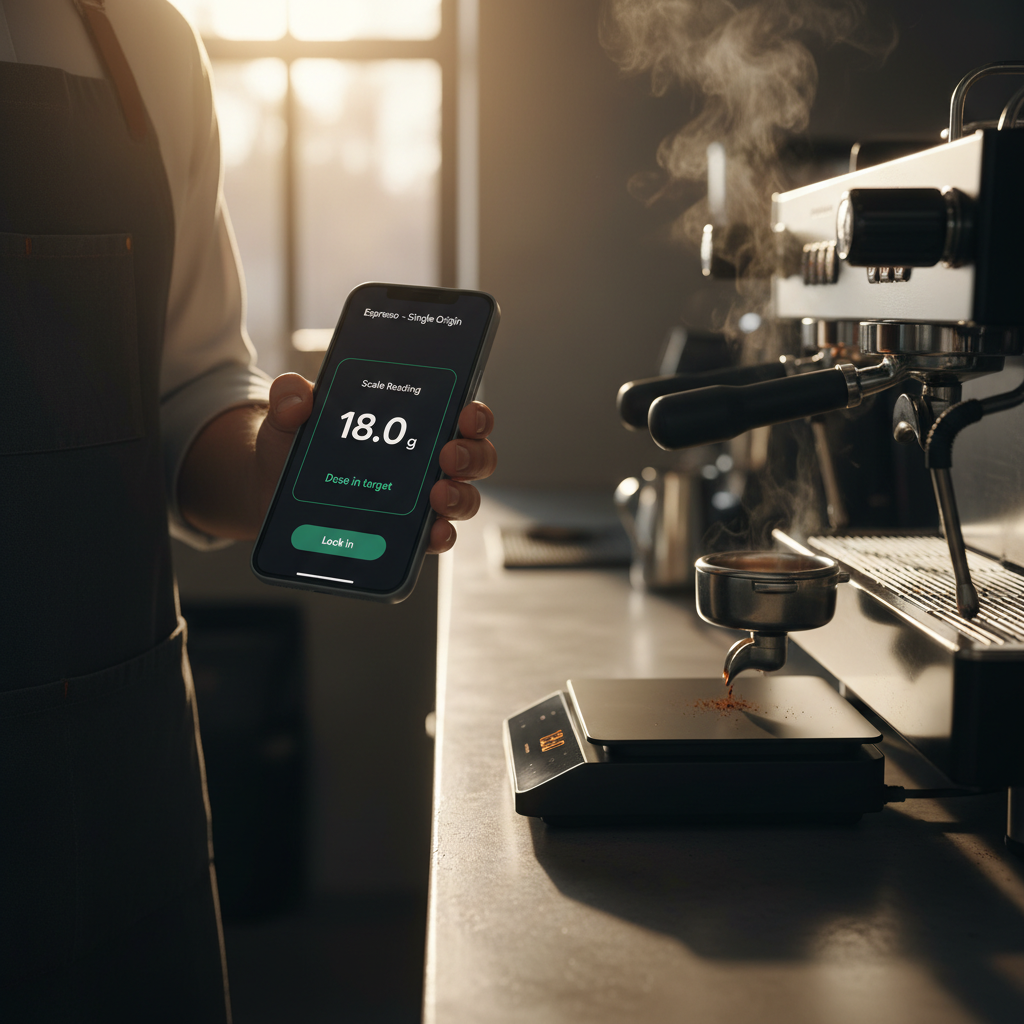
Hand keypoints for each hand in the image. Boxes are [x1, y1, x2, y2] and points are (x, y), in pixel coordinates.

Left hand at [179, 373, 495, 548]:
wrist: (269, 492)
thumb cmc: (293, 449)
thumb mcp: (289, 417)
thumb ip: (291, 398)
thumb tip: (298, 397)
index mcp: (410, 423)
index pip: (459, 414)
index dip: (475, 415)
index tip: (468, 413)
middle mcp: (425, 461)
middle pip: (474, 457)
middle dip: (472, 455)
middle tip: (448, 455)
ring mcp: (418, 500)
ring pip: (464, 498)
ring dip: (460, 497)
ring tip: (438, 496)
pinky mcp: (403, 534)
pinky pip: (436, 537)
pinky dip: (440, 536)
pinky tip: (432, 533)